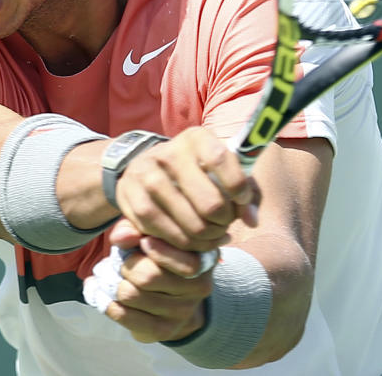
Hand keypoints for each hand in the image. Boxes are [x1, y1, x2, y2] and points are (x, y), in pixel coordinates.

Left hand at [105, 220, 214, 342]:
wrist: (173, 297)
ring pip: (131, 295)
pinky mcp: (164, 330)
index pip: (181, 259)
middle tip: (124, 263)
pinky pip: (124, 315)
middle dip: (126, 267)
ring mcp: (183, 312)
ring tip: (115, 278)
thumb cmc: (160, 255)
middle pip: (148, 277)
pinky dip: (108, 303)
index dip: (157, 249)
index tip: (144, 242)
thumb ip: (136, 228)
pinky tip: (108, 296)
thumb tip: (120, 238)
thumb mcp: (153, 234)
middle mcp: (199, 287)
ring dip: (115, 284)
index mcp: (204, 259)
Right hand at [115, 127, 256, 251]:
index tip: (242, 201)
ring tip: (213, 236)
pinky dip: (182, 243)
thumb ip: (245, 191)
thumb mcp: (221, 170)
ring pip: (190, 223)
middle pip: (210, 202)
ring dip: (207, 237)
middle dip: (224, 221)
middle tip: (225, 224)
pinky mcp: (129, 195)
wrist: (146, 167)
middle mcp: (169, 152)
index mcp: (196, 138)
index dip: (238, 186)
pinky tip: (191, 241)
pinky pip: (163, 232)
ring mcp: (146, 173)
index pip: (221, 159)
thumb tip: (251, 220)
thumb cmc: (195, 172)